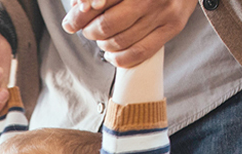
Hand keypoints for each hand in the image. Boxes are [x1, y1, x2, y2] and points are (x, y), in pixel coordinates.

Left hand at [62, 0, 199, 66]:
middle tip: (88, 30)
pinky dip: (118, 58)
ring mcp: (164, 11)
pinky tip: (112, 54)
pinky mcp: (172, 27)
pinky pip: (138, 53)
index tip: (70, 23)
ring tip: (102, 38)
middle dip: (90, 31)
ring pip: (120, 41)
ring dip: (103, 45)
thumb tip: (76, 10)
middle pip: (107, 25)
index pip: (99, 2)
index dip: (80, 15)